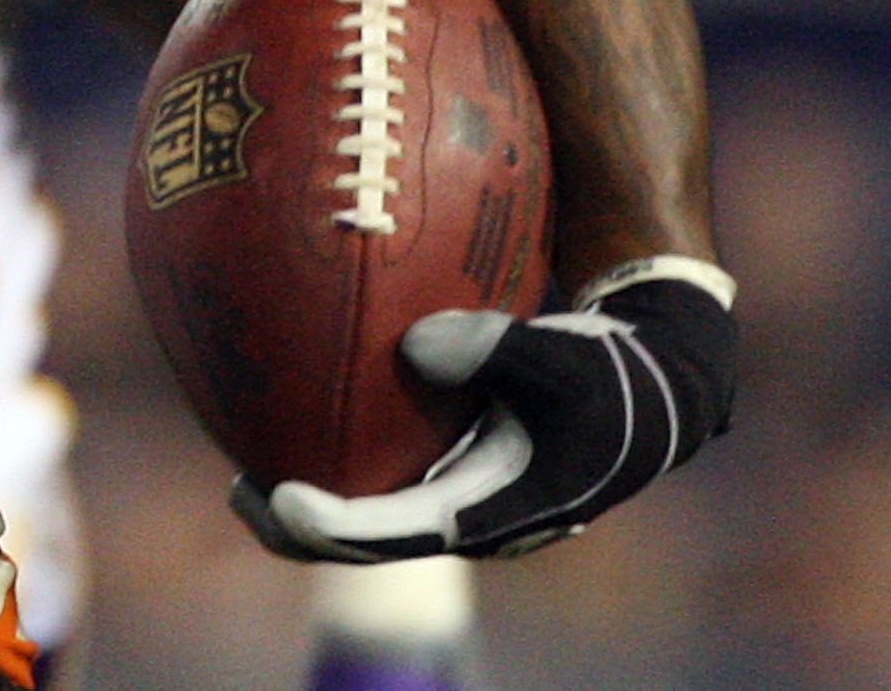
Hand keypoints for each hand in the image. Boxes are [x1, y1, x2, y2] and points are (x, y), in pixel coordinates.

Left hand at [232, 258, 736, 561]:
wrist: (649, 390)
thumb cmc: (605, 373)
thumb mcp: (561, 359)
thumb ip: (493, 350)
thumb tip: (415, 346)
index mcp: (493, 510)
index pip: (399, 533)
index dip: (335, 525)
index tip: (280, 497)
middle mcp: (468, 516)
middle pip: (368, 545)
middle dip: (300, 528)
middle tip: (242, 491)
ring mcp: (459, 497)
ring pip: (369, 518)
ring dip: (307, 505)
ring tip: (243, 470)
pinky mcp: (452, 469)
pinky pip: (382, 478)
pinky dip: (336, 458)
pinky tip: (288, 414)